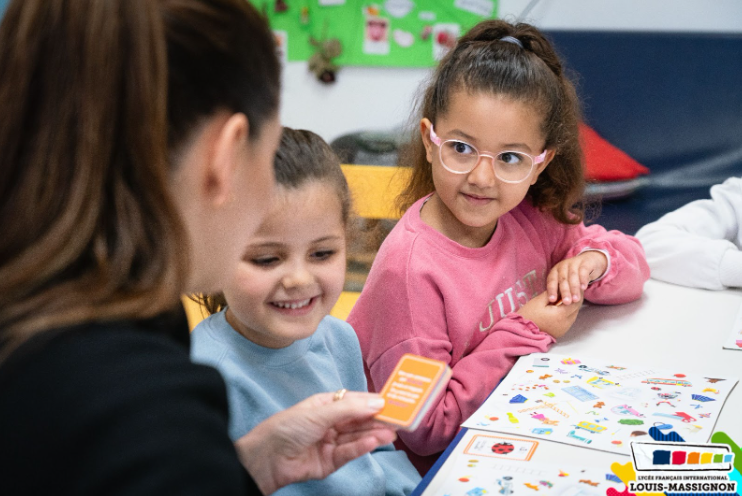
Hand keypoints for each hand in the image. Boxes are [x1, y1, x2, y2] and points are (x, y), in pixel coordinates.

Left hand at [234, 391, 395, 494]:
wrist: (266, 458)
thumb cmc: (285, 427)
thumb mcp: (319, 412)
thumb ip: (349, 409)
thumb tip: (376, 402)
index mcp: (325, 405)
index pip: (354, 402)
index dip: (373, 402)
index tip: (392, 402)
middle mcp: (330, 423)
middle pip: (359, 421)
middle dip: (378, 419)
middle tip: (399, 418)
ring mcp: (330, 443)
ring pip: (357, 437)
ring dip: (374, 434)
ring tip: (392, 432)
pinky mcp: (330, 462)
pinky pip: (350, 453)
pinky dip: (363, 447)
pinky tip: (375, 441)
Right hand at [516, 291, 581, 338]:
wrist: (522, 333)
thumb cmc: (528, 315)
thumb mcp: (538, 301)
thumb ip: (552, 293)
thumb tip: (561, 287)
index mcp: (561, 314)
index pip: (576, 301)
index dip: (576, 291)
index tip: (574, 284)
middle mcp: (566, 323)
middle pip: (577, 307)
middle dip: (575, 297)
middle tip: (570, 288)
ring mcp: (564, 328)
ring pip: (574, 313)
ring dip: (571, 305)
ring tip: (564, 297)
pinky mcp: (561, 331)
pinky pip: (568, 319)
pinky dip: (567, 312)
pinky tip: (560, 307)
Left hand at [546, 251, 607, 304]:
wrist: (588, 262)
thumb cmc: (573, 277)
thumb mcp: (566, 282)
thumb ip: (561, 291)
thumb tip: (557, 307)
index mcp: (555, 271)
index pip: (551, 281)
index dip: (551, 290)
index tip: (552, 300)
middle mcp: (562, 266)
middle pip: (562, 279)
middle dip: (564, 291)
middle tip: (566, 302)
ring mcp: (573, 263)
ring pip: (573, 276)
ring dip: (574, 288)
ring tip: (576, 299)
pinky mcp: (584, 263)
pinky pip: (583, 271)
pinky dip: (583, 280)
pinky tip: (583, 288)